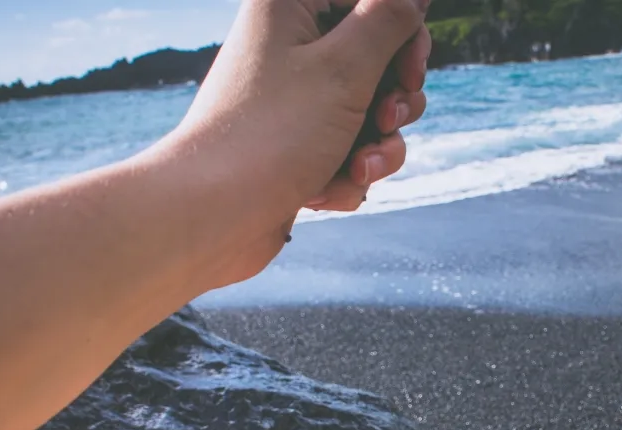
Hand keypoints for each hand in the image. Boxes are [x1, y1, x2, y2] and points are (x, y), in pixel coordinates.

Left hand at [155, 0, 429, 290]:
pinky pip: (347, 153)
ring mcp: (294, 103)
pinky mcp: (296, 148)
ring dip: (377, 147)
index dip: (403, 36)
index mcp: (292, 9)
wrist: (212, 216)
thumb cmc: (272, 136)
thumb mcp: (345, 68)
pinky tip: (322, 194)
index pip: (372, 4)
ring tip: (357, 170)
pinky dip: (347, 175)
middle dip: (394, 101)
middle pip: (378, 61)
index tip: (410, 74)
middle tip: (385, 122)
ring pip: (370, 114)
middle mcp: (290, 49)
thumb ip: (388, 19)